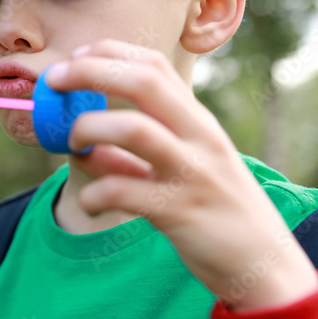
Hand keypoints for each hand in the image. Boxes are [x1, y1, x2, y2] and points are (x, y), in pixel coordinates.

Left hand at [45, 39, 317, 310]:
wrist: (263, 264)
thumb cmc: (213, 209)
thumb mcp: (185, 166)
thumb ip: (140, 147)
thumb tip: (80, 133)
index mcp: (198, 121)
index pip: (154, 66)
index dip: (108, 54)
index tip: (74, 58)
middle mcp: (200, 138)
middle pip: (144, 83)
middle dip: (92, 72)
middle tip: (54, 81)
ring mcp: (194, 173)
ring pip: (135, 129)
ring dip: (89, 128)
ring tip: (73, 143)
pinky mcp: (181, 212)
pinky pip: (123, 191)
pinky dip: (93, 193)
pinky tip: (89, 203)